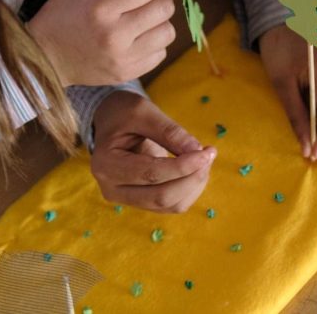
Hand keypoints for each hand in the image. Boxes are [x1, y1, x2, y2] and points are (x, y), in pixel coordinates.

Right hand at [27, 0, 174, 85]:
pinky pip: (161, 53)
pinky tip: (139, 36)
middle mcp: (115, 35)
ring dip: (161, 20)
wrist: (45, 59)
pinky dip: (155, 41)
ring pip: (168, 32)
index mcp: (101, 8)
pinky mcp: (127, 73)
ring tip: (145, 16)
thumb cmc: (63, 14)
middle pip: (164, 8)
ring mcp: (123, 58)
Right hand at [90, 90, 215, 212]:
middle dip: (192, 177)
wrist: (110, 123)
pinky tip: (195, 168)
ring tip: (204, 158)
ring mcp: (126, 199)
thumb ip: (169, 131)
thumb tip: (197, 150)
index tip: (207, 151)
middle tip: (209, 154)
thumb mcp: (143, 111)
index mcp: (106, 164)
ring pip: (170, 205)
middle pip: (161, 197)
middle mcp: (112, 188)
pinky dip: (190, 189)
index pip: (150, 173)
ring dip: (194, 184)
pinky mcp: (141, 202)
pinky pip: (172, 205)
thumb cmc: (123, 113)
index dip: (182, 166)